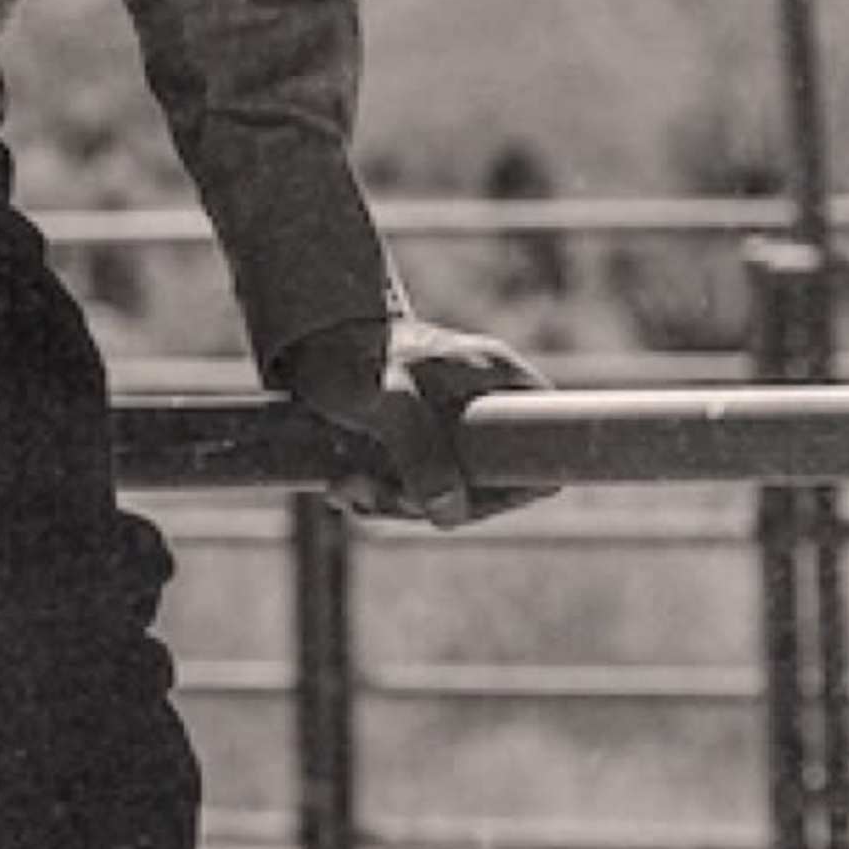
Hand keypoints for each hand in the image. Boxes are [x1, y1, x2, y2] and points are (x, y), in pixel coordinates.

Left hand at [278, 310, 551, 526]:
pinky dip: (381, 493)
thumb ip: (420, 452)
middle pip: (489, 480)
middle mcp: (484, 400)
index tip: (459, 505)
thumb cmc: (350, 355)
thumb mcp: (387, 403)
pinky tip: (342, 485)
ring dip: (394, 502)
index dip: (511, 490)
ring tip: (343, 488)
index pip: (544, 445)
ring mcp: (454, 420)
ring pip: (446, 487)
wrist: (304, 335)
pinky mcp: (421, 435)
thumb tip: (451, 512)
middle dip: (431, 504)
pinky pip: (416, 481)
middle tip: (372, 497)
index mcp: (497, 377)